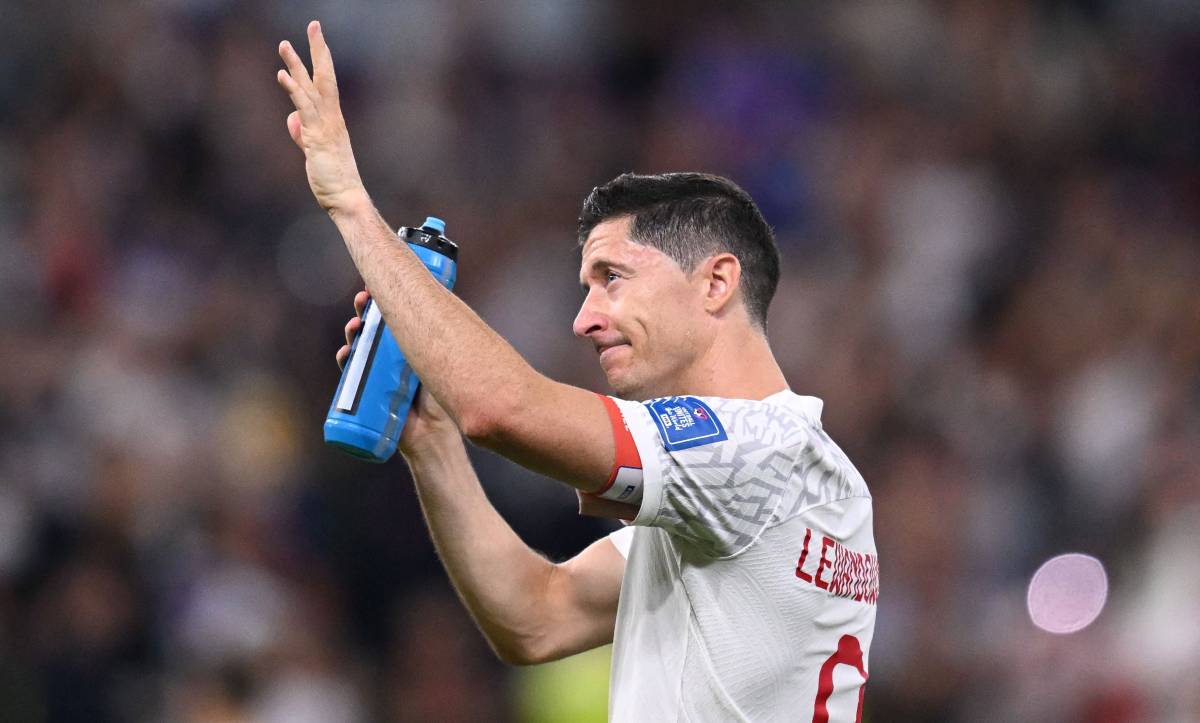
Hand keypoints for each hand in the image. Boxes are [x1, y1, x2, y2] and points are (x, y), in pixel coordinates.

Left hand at [276, 21, 368, 216]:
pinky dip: (294, 91)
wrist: (348, 199)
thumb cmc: (335, 181)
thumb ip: (304, 136)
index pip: (326, 84)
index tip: (316, 41)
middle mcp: (332, 119)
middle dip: (318, 50)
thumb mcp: (314, 154)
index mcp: (333, 121)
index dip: (320, 61)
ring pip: (312, 89)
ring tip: (284, 45)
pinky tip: (282, 75)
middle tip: (314, 26)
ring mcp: (326, 127)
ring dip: (297, 65)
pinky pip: (305, 109)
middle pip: (324, 77)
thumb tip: (293, 122)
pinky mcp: (317, 138)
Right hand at [337, 291, 460, 458]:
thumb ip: (442, 345)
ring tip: (356, 327)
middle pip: (371, 328)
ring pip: (359, 347)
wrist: (432, 433)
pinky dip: (345, 361)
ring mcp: (375, 374)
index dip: (381, 302)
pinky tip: (346, 353)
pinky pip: (350, 374)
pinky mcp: (365, 392)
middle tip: (363, 300)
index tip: (378, 288)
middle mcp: (388, 357)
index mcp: (406, 346)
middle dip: (363, 311)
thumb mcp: (440, 364)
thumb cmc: (440, 398)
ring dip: (353, 333)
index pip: (390, 318)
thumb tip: (447, 306)